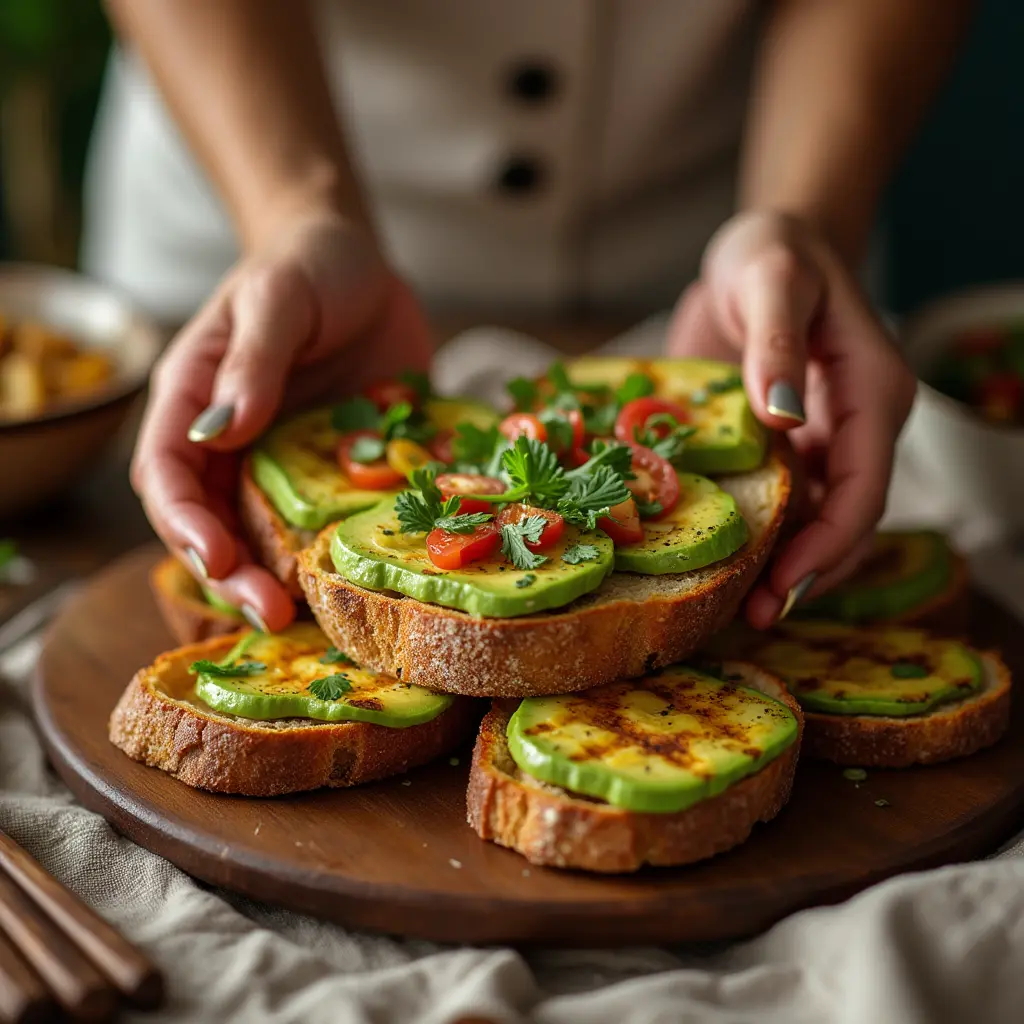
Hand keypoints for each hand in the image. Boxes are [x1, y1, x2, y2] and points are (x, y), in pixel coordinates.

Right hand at [131, 208, 432, 628]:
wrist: (362, 264)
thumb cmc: (307, 267)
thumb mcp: (279, 299)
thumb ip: (251, 363)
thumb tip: (224, 432)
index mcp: (195, 403)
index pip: (168, 475)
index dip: (186, 524)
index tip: (217, 559)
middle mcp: (233, 444)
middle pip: (216, 525)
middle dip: (235, 575)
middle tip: (272, 614)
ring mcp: (286, 463)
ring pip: (272, 538)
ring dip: (288, 580)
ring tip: (318, 619)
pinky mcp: (338, 470)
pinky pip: (335, 521)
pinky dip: (345, 554)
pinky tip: (371, 581)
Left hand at [667, 210, 915, 626]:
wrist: (762, 246)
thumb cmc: (775, 254)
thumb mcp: (774, 283)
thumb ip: (776, 346)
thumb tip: (781, 416)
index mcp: (872, 391)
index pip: (865, 484)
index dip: (831, 541)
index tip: (788, 582)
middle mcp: (855, 424)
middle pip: (846, 517)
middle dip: (810, 570)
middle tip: (758, 614)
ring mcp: (822, 436)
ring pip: (816, 518)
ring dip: (785, 563)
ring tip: (739, 607)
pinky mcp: (785, 440)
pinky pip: (781, 498)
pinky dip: (760, 533)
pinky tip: (724, 560)